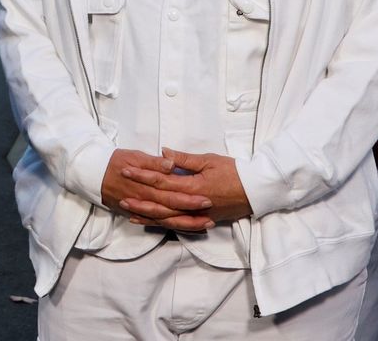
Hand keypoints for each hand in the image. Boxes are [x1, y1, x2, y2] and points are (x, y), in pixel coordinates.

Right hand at [101, 148, 214, 231]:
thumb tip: (171, 164)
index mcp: (146, 185)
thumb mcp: (135, 156)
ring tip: (204, 226)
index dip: (189, 198)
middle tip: (211, 216)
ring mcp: (140, 209)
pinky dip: (170, 227)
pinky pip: (155, 223)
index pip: (172, 193)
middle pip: (172, 210)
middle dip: (192, 215)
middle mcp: (144, 200)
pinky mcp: (136, 214)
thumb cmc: (115, 161)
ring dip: (185, 224)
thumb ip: (154, 162)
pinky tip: (183, 228)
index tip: (207, 199)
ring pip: (165, 220)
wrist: (92, 173)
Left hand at [121, 149, 251, 226]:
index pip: (162, 180)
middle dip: (139, 197)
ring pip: (168, 217)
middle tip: (119, 193)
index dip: (142, 175)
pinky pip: (179, 224)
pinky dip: (163, 223)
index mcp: (193, 185)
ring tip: (129, 210)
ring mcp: (197, 214)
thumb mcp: (209, 160)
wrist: (257, 191)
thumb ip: (184, 159)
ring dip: (147, 214)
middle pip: (161, 202)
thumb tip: (162, 152)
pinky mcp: (202, 220)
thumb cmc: (234, 171)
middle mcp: (193, 203)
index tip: (126, 170)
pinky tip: (150, 222)